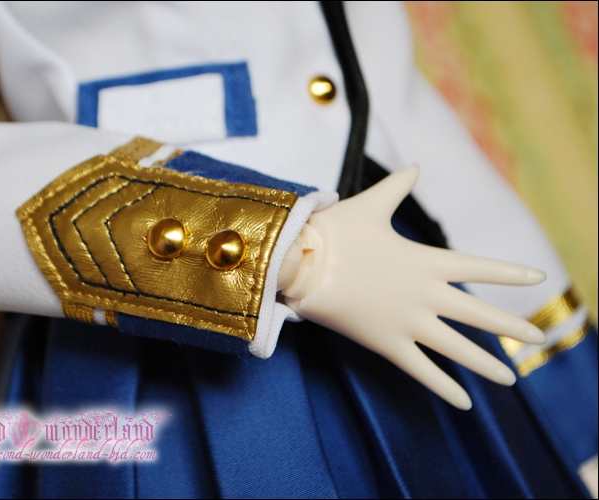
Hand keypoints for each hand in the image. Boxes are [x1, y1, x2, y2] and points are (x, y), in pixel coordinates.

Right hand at [283, 165, 545, 409]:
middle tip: (541, 339)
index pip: (479, 268)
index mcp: (425, 261)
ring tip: (512, 379)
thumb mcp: (370, 204)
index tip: (539, 279)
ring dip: (487, 365)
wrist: (301, 261)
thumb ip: (397, 187)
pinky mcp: (385, 343)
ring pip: (457, 349)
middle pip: (479, 315)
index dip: (510, 274)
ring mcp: (407, 321)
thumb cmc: (335, 231)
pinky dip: (443, 388)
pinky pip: (421, 370)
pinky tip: (465, 405)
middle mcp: (424, 294)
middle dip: (513, 328)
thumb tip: (415, 166)